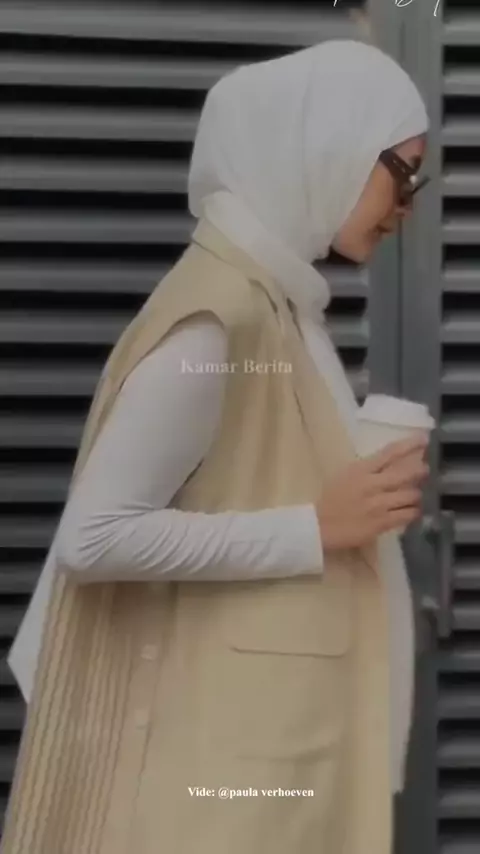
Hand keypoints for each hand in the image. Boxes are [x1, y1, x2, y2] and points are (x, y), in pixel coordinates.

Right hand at [316, 436, 428, 550]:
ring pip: (410, 495)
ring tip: (415, 496)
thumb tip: (388, 465)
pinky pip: (407, 515)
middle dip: (420, 471)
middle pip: (405, 473)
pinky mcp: (382, 523)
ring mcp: (379, 504)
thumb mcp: (345, 476)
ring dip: (416, 494)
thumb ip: (366, 470)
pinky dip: (413, 511)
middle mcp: (372, 484)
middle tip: (425, 470)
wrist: (318, 525)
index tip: (423, 439)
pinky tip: (412, 511)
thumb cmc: (330, 499)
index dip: (409, 445)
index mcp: (361, 470)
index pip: (389, 453)